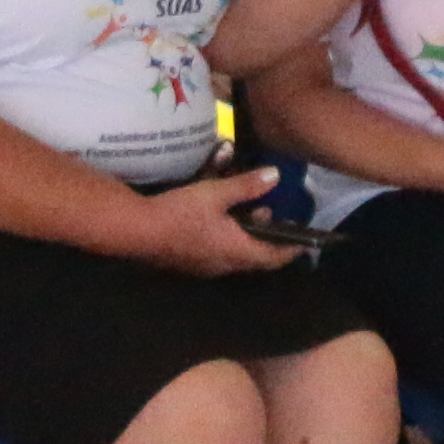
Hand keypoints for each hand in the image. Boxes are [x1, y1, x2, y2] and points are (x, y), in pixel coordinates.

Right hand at [132, 168, 305, 275]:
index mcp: (237, 251)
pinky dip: (230, 240)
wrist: (138, 231)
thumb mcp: (216, 193)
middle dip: (269, 240)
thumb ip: (246, 185)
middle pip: (256, 258)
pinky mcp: (191, 262)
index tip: (305, 241)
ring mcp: (206, 266)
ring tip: (252, 214)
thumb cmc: (181, 212)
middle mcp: (225, 265)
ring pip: (237, 255)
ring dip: (248, 238)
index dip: (291, 249)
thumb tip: (276, 176)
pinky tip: (222, 222)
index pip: (274, 256)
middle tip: (276, 219)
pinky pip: (220, 254)